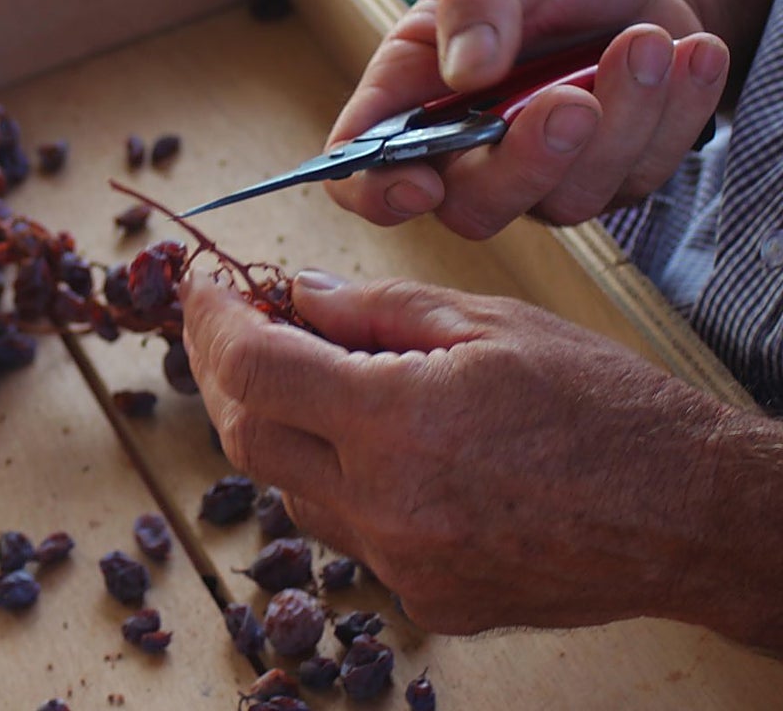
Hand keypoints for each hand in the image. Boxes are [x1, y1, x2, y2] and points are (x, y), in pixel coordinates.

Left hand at [180, 269, 732, 634]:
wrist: (687, 515)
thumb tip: (296, 294)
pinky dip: (335, 480)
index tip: (203, 292)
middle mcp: (386, 506)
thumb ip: (374, 310)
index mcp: (399, 423)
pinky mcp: (424, 599)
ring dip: (279, 427)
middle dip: (226, 373)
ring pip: (290, 489)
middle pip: (249, 436)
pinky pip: (346, 532)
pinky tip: (367, 445)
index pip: (257, 369)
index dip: (214, 323)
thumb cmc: (603, 408)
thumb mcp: (488, 324)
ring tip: (305, 375)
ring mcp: (402, 565)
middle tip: (230, 326)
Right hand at [327, 0, 728, 238]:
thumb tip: (467, 71)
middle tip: (573, 103)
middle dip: (526, 163)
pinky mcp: (610, 180)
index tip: (419, 183)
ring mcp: (540, 178)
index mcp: (412, 99)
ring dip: (618, 124)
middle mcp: (466, 154)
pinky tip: (691, 53)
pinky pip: (640, 176)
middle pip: (471, 208)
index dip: (376, 194)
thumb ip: (480, 0)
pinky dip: (673, 113)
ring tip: (649, 42)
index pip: (361, 168)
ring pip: (565, 200)